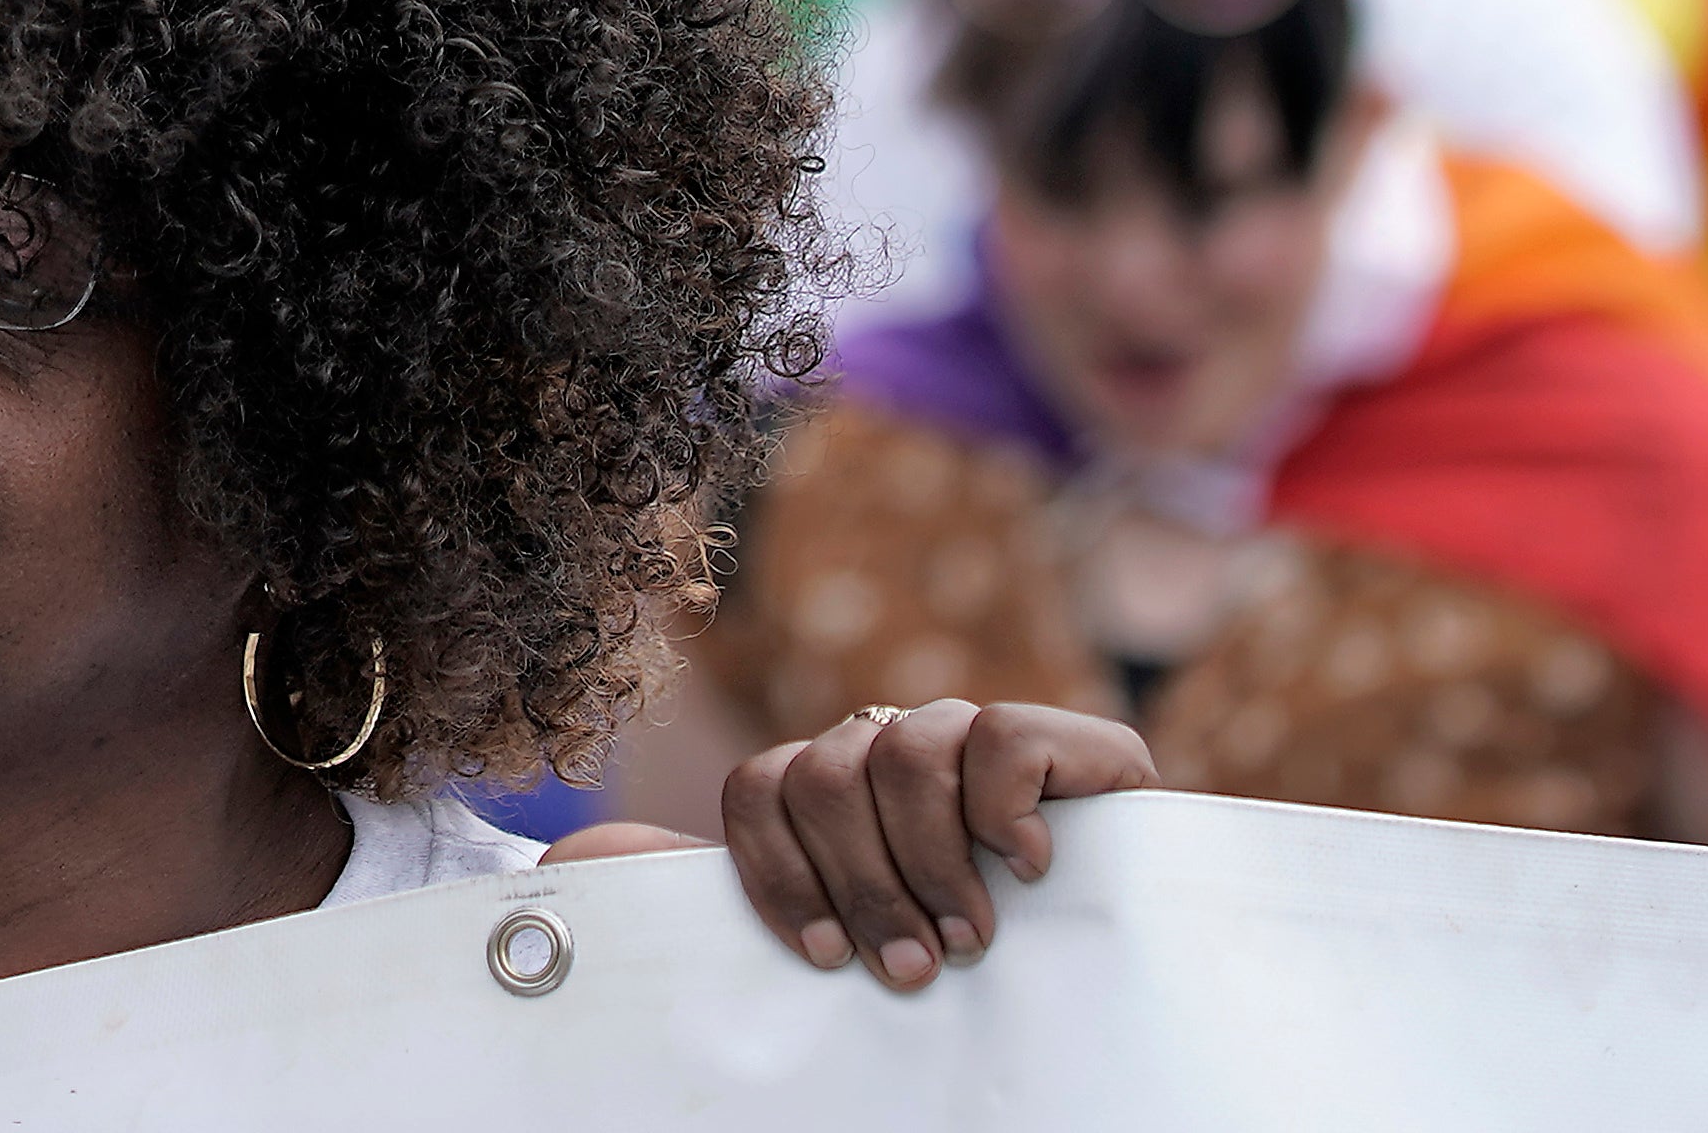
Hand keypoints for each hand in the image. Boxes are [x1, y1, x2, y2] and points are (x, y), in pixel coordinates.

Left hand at [721, 696, 1152, 988]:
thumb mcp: (849, 934)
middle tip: (912, 970)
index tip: (820, 960)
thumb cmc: (964, 961)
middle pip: (826, 776)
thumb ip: (741, 898)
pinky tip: (1028, 866)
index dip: (776, 874)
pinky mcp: (1069, 742)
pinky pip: (999, 737)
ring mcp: (978, 737)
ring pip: (903, 753)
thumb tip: (578, 866)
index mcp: (836, 788)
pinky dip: (1003, 809)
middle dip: (863, 887)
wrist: (1129, 962)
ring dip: (932, 864)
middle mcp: (897, 748)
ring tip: (968, 939)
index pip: (758, 787)